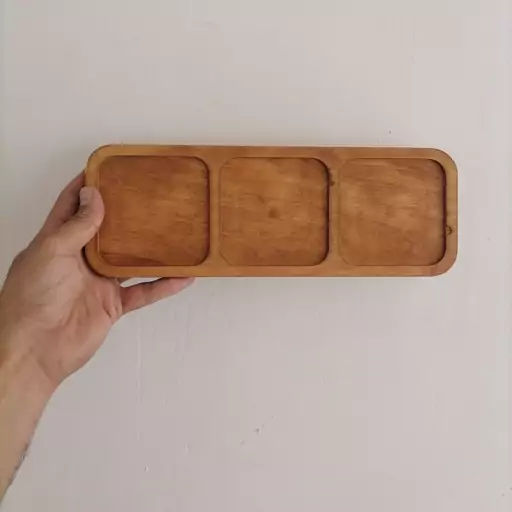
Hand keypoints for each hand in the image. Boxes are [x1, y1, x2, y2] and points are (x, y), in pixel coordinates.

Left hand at [0, 173, 193, 389]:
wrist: (35, 350)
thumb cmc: (33, 298)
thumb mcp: (52, 252)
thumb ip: (77, 226)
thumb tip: (94, 196)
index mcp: (58, 241)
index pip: (72, 206)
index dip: (87, 187)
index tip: (108, 169)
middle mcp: (80, 259)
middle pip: (108, 231)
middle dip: (126, 215)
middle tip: (149, 196)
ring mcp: (99, 282)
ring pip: (131, 261)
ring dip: (151, 250)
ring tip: (174, 232)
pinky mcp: (113, 305)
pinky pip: (143, 292)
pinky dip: (163, 285)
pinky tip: (183, 276)